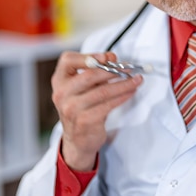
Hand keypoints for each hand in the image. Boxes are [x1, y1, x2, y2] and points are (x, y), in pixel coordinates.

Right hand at [51, 51, 142, 170]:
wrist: (78, 140)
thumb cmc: (82, 108)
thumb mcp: (83, 88)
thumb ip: (95, 71)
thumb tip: (111, 57)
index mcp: (60, 81)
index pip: (67, 60)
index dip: (88, 56)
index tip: (107, 56)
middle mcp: (62, 94)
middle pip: (90, 75)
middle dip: (113, 70)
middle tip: (129, 68)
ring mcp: (71, 109)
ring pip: (102, 91)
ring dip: (123, 83)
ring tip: (136, 79)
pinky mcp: (85, 121)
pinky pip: (108, 105)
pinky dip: (122, 96)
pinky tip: (131, 92)